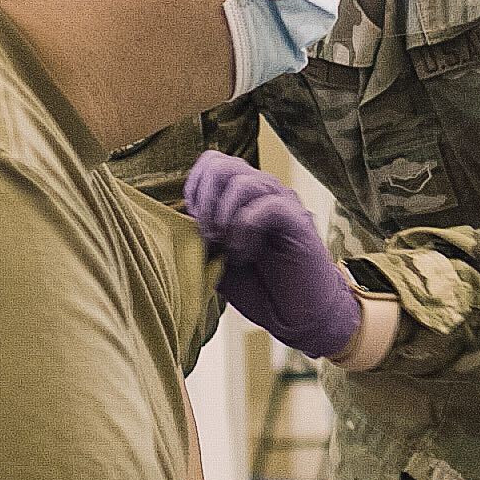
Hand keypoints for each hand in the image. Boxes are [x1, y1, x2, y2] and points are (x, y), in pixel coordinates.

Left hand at [183, 152, 366, 361]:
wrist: (297, 316)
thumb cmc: (260, 288)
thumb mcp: (217, 260)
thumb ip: (201, 235)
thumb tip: (181, 219)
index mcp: (244, 196)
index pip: (211, 162)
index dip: (195, 191)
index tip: (198, 227)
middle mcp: (264, 191)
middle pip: (221, 164)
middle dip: (206, 201)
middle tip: (211, 236)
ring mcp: (282, 202)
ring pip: (243, 181)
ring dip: (225, 218)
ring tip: (229, 248)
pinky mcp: (298, 220)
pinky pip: (266, 205)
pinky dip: (246, 230)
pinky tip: (246, 254)